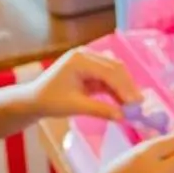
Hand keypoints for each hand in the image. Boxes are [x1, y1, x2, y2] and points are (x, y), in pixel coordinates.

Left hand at [24, 49, 140, 120]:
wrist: (34, 100)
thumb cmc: (50, 101)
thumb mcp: (75, 106)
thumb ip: (100, 110)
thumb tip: (123, 117)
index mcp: (79, 59)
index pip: (108, 72)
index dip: (124, 88)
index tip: (135, 104)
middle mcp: (86, 55)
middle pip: (115, 68)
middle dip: (128, 86)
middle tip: (139, 105)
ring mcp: (89, 61)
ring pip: (114, 72)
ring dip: (124, 88)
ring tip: (134, 105)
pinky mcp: (90, 70)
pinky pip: (108, 78)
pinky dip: (117, 90)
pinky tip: (124, 102)